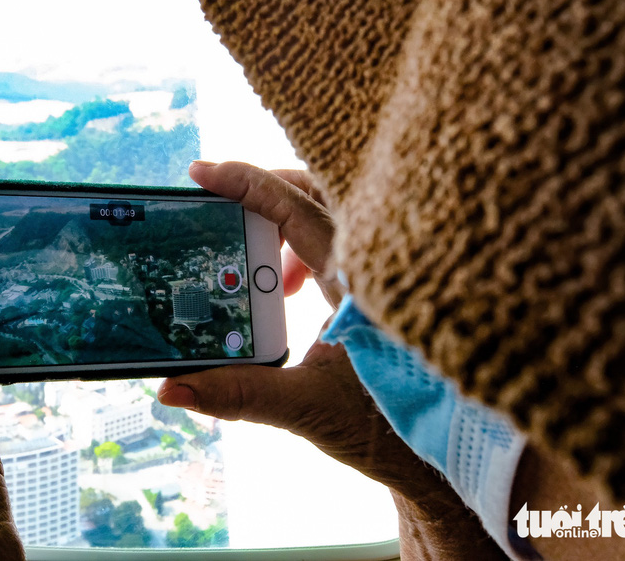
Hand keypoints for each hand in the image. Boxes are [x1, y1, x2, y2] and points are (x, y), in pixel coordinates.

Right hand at [163, 161, 505, 558]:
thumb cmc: (392, 431)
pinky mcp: (381, 287)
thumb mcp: (306, 409)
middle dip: (267, 191)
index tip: (201, 172)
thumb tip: (173, 389)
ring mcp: (384, 272)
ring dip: (286, 224)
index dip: (246, 183)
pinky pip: (340, 237)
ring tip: (266, 273)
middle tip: (226, 214)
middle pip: (318, 191)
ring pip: (331, 210)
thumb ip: (237, 395)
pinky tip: (291, 289)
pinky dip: (305, 247)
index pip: (296, 209)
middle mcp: (375, 266)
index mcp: (358, 282)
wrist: (451, 453)